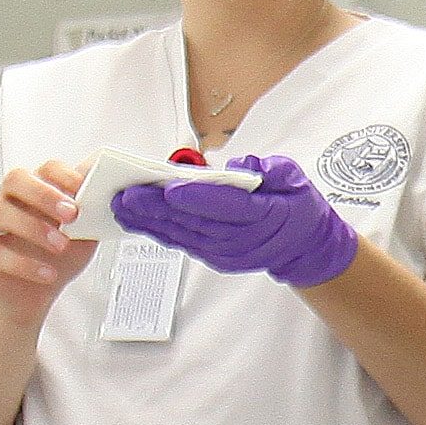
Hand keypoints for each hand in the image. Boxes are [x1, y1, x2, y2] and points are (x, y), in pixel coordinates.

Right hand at [0, 161, 87, 320]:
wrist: (36, 295)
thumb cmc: (59, 258)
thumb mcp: (84, 236)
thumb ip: (94, 217)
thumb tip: (110, 198)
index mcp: (37, 192)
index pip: (45, 169)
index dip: (63, 176)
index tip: (83, 190)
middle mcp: (11, 203)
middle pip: (15, 179)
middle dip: (44, 194)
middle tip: (71, 215)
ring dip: (32, 226)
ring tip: (60, 246)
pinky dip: (24, 264)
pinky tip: (48, 273)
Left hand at [109, 153, 360, 286]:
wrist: (303, 245)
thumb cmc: (296, 205)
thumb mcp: (294, 177)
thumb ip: (269, 169)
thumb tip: (239, 166)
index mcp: (266, 214)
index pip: (228, 207)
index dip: (198, 199)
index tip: (170, 188)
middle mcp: (243, 239)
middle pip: (196, 222)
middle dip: (159, 209)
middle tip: (129, 194)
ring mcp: (227, 253)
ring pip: (184, 235)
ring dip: (150, 222)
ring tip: (122, 205)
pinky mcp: (215, 258)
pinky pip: (182, 244)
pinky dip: (157, 232)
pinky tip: (135, 220)